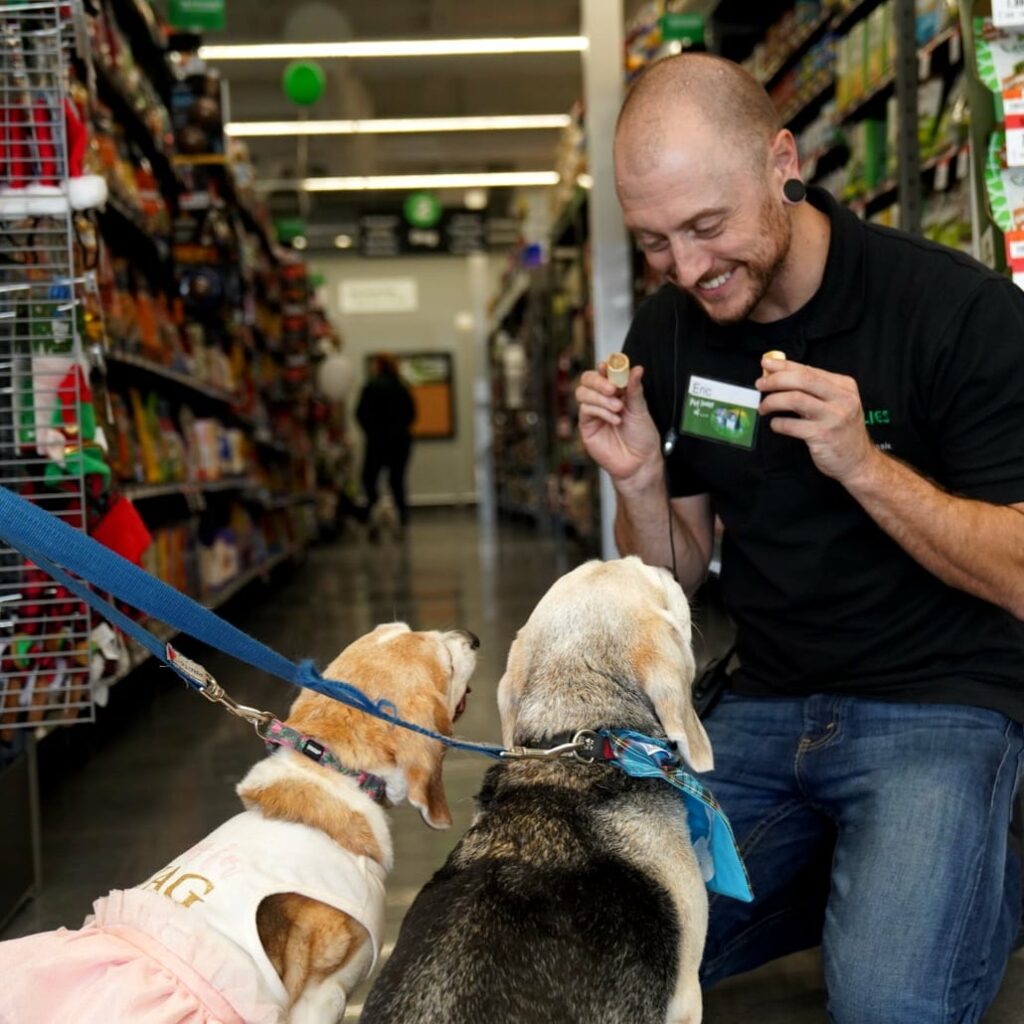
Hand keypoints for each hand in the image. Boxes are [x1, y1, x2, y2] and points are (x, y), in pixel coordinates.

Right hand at [576, 362, 662, 490]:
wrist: (639, 462)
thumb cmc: (642, 437)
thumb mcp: (641, 410)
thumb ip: (635, 390)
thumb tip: (637, 368)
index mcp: (616, 392)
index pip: (604, 372)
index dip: (604, 367)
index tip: (609, 366)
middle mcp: (602, 400)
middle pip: (587, 379)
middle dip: (598, 380)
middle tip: (612, 388)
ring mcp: (593, 413)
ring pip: (583, 393)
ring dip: (600, 398)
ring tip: (618, 408)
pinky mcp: (586, 426)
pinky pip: (585, 411)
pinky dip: (600, 411)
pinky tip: (615, 419)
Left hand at [756, 356, 877, 483]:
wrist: (857, 461)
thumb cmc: (841, 431)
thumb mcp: (835, 404)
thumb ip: (813, 389)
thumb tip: (780, 374)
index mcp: (844, 386)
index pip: (809, 370)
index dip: (784, 365)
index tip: (766, 364)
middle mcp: (842, 399)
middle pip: (802, 380)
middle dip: (776, 379)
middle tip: (760, 384)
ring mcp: (833, 417)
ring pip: (795, 399)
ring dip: (773, 401)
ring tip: (763, 407)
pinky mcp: (823, 436)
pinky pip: (791, 425)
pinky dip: (778, 423)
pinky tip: (775, 424)